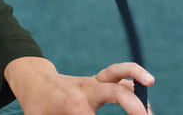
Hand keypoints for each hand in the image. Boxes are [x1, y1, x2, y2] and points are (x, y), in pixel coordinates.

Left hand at [4, 56, 153, 113]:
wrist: (32, 80)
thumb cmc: (38, 107)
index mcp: (74, 105)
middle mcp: (86, 90)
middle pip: (116, 93)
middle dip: (135, 108)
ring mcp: (93, 83)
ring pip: (117, 73)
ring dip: (136, 76)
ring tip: (149, 83)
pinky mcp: (97, 80)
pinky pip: (117, 74)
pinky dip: (132, 75)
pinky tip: (146, 83)